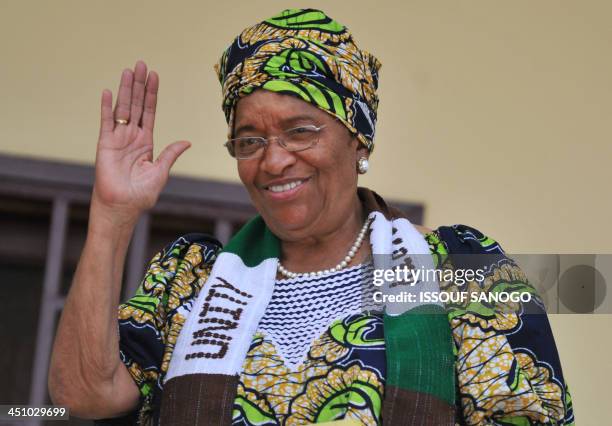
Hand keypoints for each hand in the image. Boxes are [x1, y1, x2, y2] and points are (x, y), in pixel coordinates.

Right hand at [92, 61, 190, 222]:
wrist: (123, 207)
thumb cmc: (141, 194)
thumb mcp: (161, 171)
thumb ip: (170, 154)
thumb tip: (186, 142)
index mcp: (146, 142)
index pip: (149, 112)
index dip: (152, 94)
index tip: (154, 76)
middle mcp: (131, 137)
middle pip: (136, 105)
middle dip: (139, 85)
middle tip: (142, 64)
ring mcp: (118, 139)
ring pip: (123, 108)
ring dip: (126, 89)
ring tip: (129, 71)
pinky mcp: (105, 144)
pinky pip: (106, 122)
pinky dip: (107, 107)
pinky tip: (110, 92)